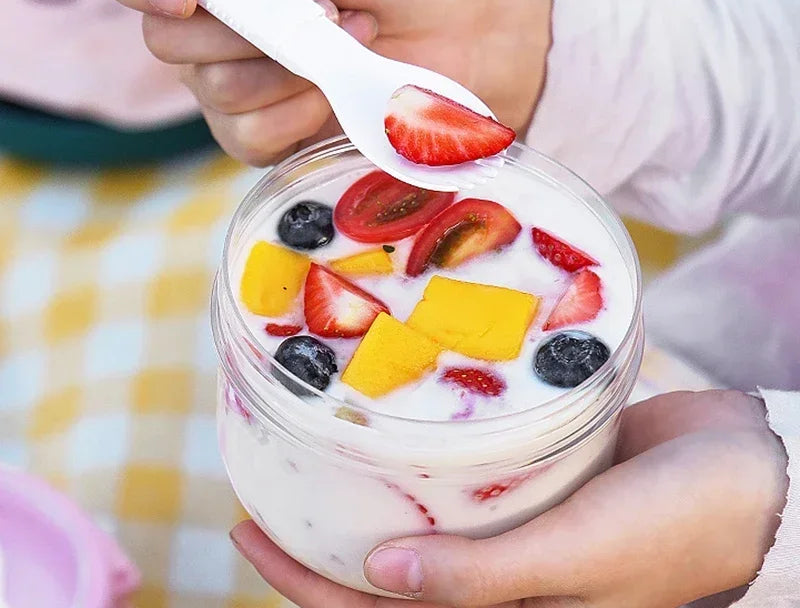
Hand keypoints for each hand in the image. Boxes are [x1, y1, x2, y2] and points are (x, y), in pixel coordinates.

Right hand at [76, 0, 550, 164]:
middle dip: (246, 28)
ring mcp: (239, 83)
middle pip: (165, 39)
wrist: (471, 33)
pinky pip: (247, 138)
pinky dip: (297, 112)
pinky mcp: (271, 133)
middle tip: (321, 4)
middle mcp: (214, 22)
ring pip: (210, 91)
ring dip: (286, 65)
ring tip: (347, 34)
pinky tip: (336, 87)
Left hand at [230, 390, 787, 607]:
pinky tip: (398, 426)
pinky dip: (423, 462)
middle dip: (320, 540)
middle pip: (386, 570)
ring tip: (315, 451)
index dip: (306, 583)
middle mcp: (500, 578)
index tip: (247, 528)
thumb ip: (485, 578)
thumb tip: (376, 577)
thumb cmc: (678, 527)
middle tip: (262, 486)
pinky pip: (462, 480)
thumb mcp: (583, 560)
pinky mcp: (535, 484)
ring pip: (419, 522)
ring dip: (367, 496)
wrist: (752, 476)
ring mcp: (514, 530)